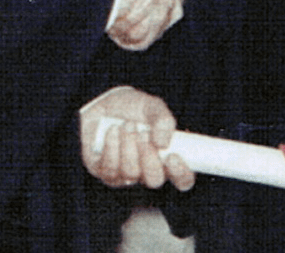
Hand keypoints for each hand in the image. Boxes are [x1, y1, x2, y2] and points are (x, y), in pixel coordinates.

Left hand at [79, 86, 194, 190]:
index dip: (181, 173)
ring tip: (127, 124)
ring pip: (131, 173)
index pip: (183, 179)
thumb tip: (163, 142)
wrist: (101, 105)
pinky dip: (112, 146)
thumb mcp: (151, 106)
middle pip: (155, 180)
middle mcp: (148, 170)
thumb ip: (163, 120)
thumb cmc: (131, 109)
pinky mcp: (106, 174)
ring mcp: (127, 175)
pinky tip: (112, 130)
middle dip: (149, 157)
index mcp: (166, 157)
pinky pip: (111, 169)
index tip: (173, 156)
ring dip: (128, 145)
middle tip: (144, 134)